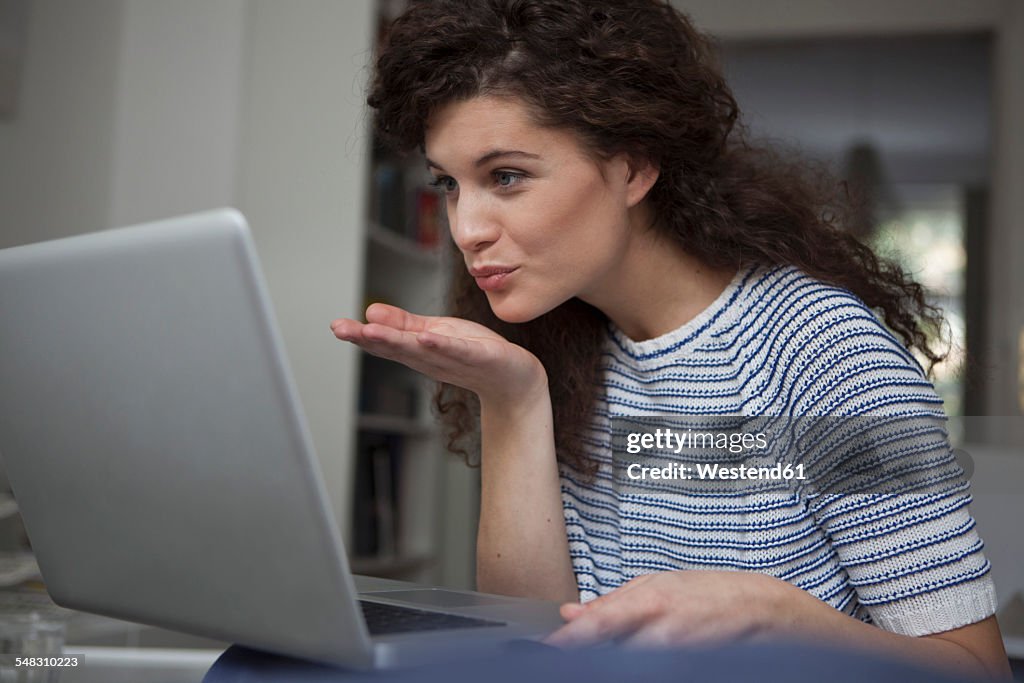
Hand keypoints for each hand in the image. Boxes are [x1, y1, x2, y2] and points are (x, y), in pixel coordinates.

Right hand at [331, 303, 545, 405]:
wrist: (515, 378)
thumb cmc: (475, 353)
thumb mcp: (435, 333)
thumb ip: (404, 324)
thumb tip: (370, 312)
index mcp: (420, 352)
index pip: (386, 343)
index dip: (361, 335)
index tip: (336, 327)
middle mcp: (433, 359)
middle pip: (398, 348)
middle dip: (370, 339)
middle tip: (343, 329)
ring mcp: (456, 360)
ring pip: (423, 350)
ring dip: (397, 341)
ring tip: (372, 331)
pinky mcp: (482, 357)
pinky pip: (460, 351)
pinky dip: (443, 346)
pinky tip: (426, 337)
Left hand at [546, 571, 784, 648]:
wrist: (764, 612)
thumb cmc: (711, 593)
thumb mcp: (658, 584)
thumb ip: (611, 602)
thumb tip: (570, 612)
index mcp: (649, 602)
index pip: (596, 626)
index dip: (567, 640)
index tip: (545, 646)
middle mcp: (660, 633)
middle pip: (607, 652)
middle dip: (588, 649)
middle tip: (569, 648)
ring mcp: (675, 656)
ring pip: (626, 662)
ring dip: (614, 655)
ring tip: (609, 646)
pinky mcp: (686, 668)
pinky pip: (651, 667)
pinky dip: (637, 659)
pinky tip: (636, 652)